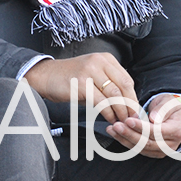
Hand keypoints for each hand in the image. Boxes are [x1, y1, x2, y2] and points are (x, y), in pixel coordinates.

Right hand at [23, 53, 138, 123]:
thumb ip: (108, 83)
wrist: (46, 76)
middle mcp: (99, 62)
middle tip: (132, 118)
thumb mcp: (92, 73)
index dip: (133, 97)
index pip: (127, 79)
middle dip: (130, 105)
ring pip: (114, 95)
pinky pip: (101, 102)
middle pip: (124, 86)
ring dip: (120, 111)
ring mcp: (90, 72)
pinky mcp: (82, 84)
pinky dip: (108, 113)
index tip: (134, 110)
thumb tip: (125, 103)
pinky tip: (110, 119)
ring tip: (122, 121)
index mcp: (105, 59)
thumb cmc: (70, 78)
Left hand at [105, 94, 180, 157]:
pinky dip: (124, 141)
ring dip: (124, 138)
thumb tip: (153, 119)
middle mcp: (169, 145)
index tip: (129, 120)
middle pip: (146, 142)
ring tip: (112, 129)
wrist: (172, 116)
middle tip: (117, 125)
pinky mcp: (151, 152)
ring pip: (140, 147)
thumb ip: (162, 109)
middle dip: (129, 134)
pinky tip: (115, 133)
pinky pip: (137, 148)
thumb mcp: (168, 102)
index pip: (157, 132)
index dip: (142, 127)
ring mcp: (160, 150)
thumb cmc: (170, 107)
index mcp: (175, 131)